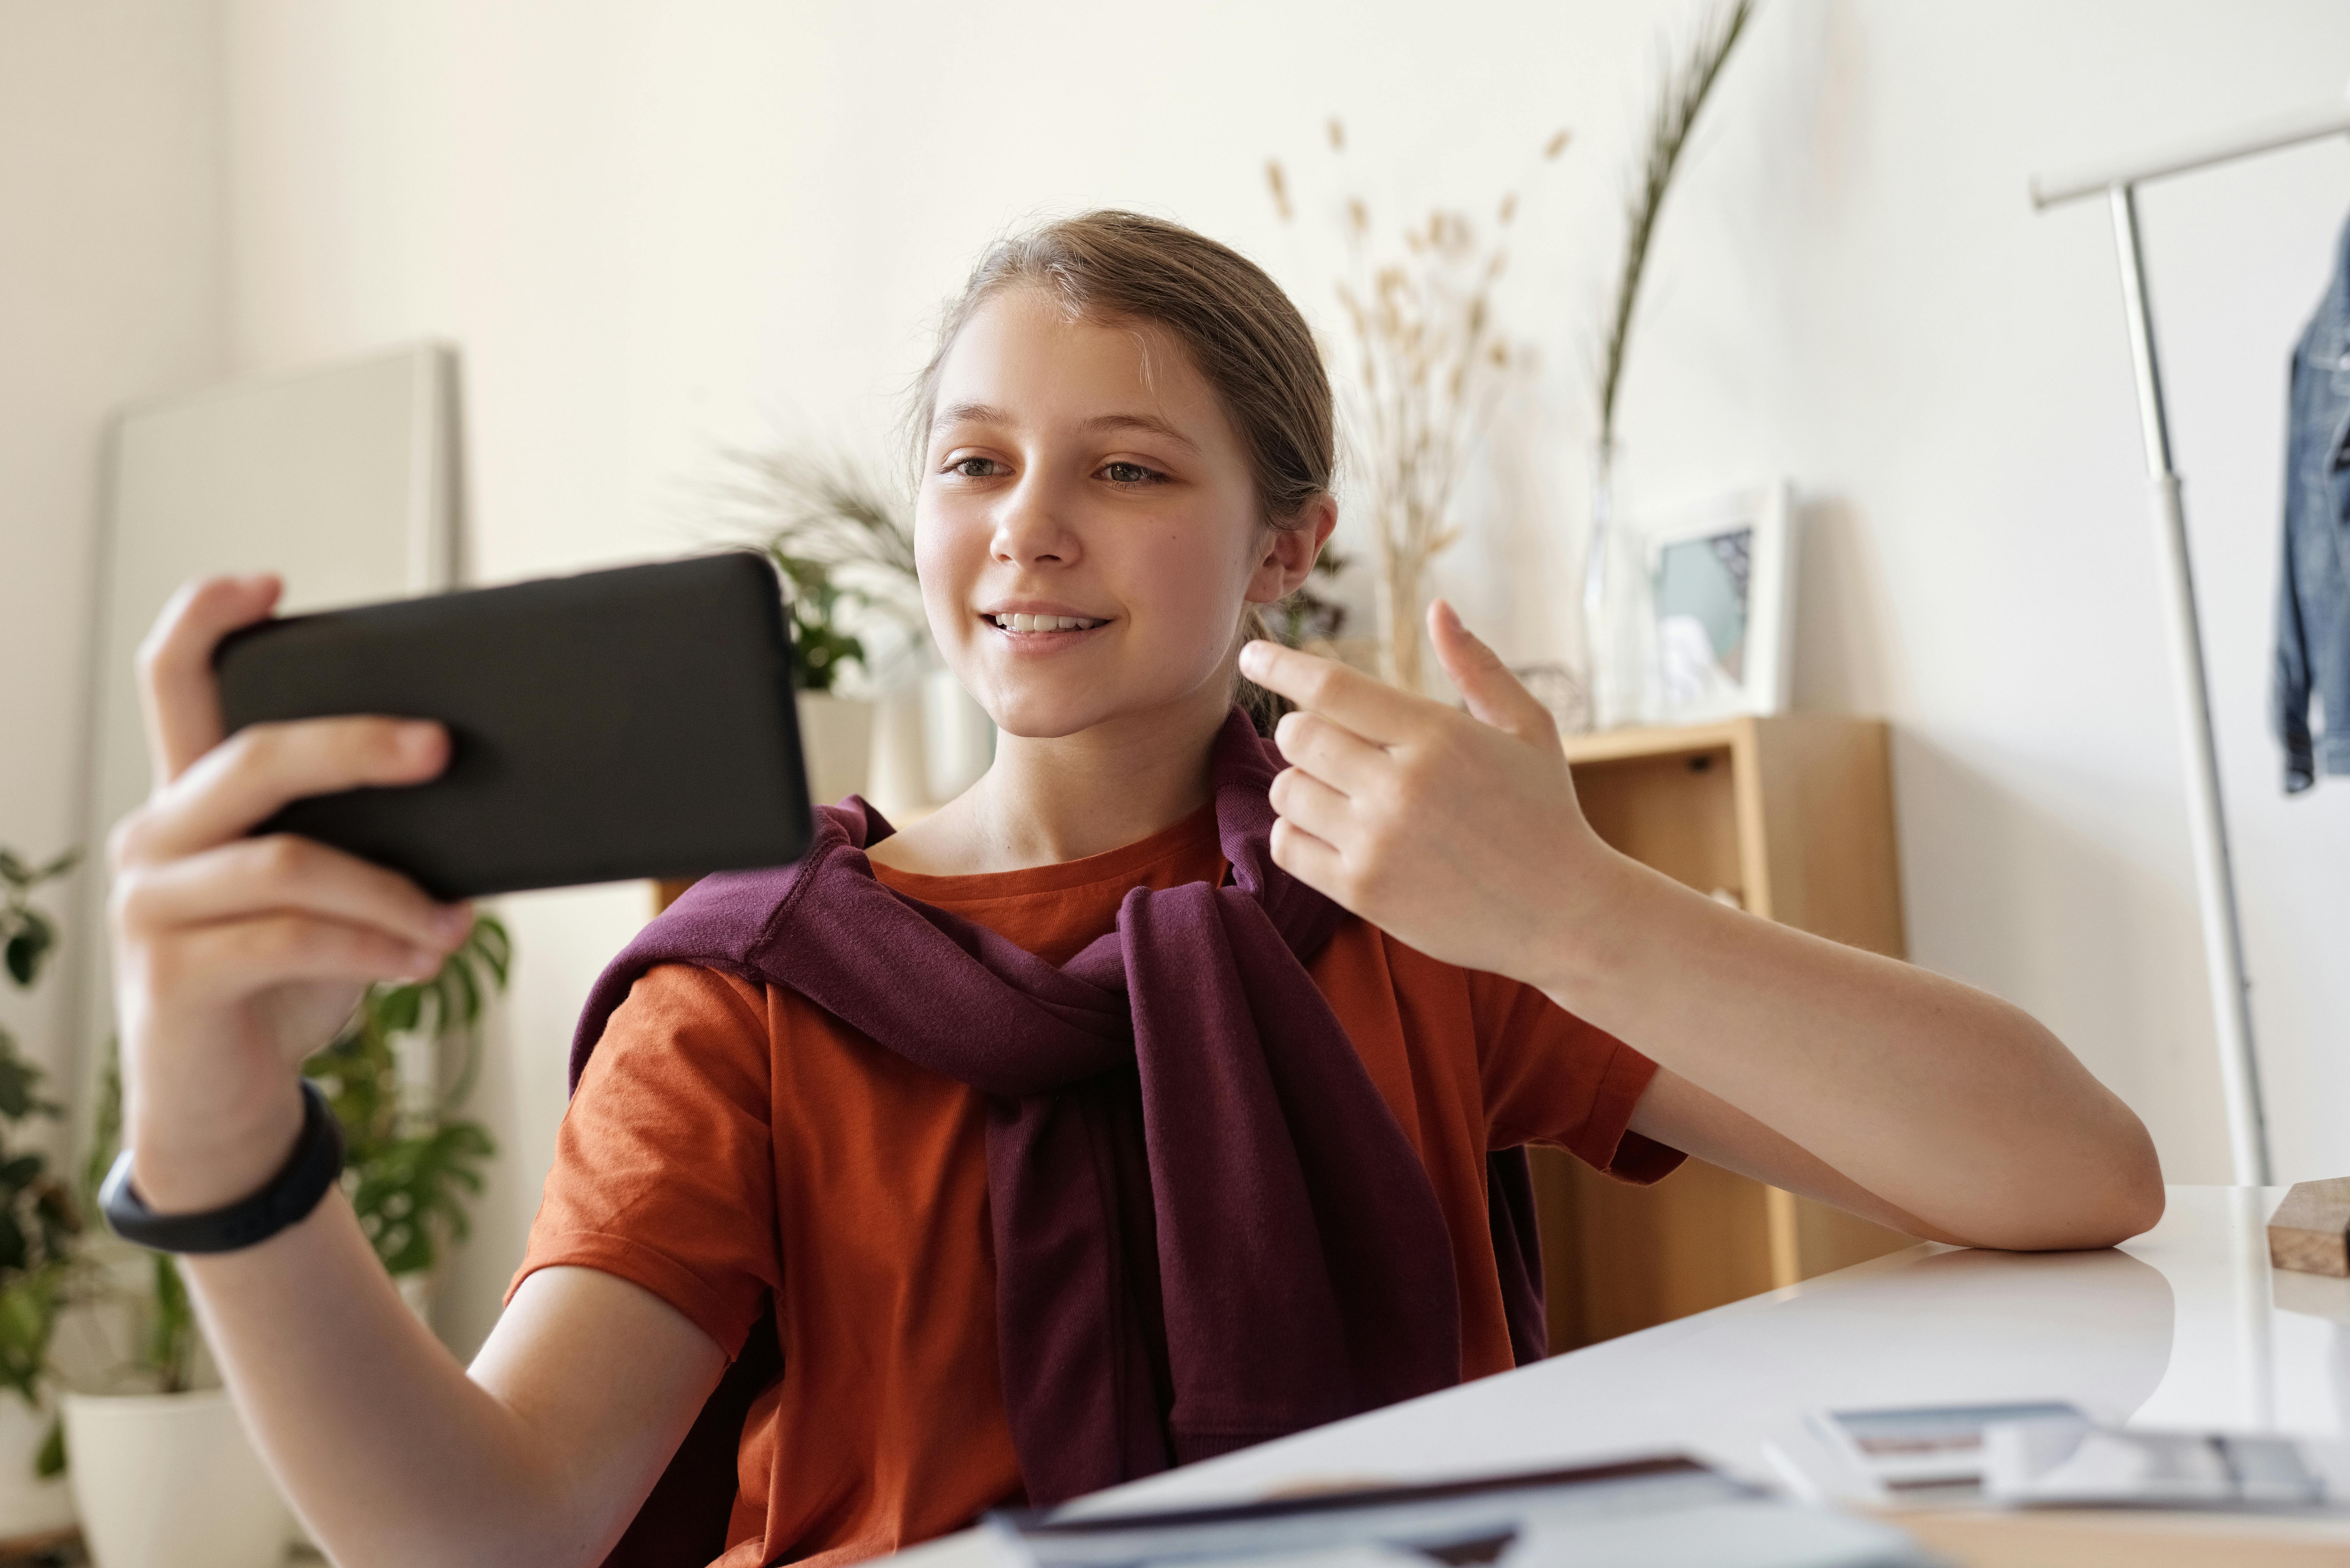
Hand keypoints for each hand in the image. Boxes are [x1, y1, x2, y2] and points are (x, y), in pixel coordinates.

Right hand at [108, 576, 470, 1210]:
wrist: (231, 1101)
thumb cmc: (287, 981)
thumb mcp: (328, 896)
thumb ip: (363, 839)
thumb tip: (472, 792)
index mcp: (191, 801)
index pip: (173, 681)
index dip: (205, 621)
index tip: (267, 585)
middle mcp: (154, 837)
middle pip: (255, 756)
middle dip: (358, 745)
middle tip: (443, 749)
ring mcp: (151, 905)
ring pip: (289, 861)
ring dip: (392, 891)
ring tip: (452, 923)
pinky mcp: (170, 974)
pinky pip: (292, 938)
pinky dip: (375, 946)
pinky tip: (422, 959)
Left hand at [1240, 600, 1631, 987]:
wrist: (1563, 913)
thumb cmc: (1544, 813)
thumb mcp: (1527, 729)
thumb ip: (1477, 667)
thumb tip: (1438, 608)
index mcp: (1437, 735)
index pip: (1330, 688)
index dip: (1281, 667)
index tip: (1252, 656)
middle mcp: (1400, 786)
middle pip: (1297, 736)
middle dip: (1303, 732)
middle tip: (1332, 744)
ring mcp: (1377, 843)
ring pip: (1286, 791)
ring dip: (1301, 784)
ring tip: (1342, 792)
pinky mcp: (1362, 892)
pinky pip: (1287, 846)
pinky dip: (1296, 833)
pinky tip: (1333, 831)